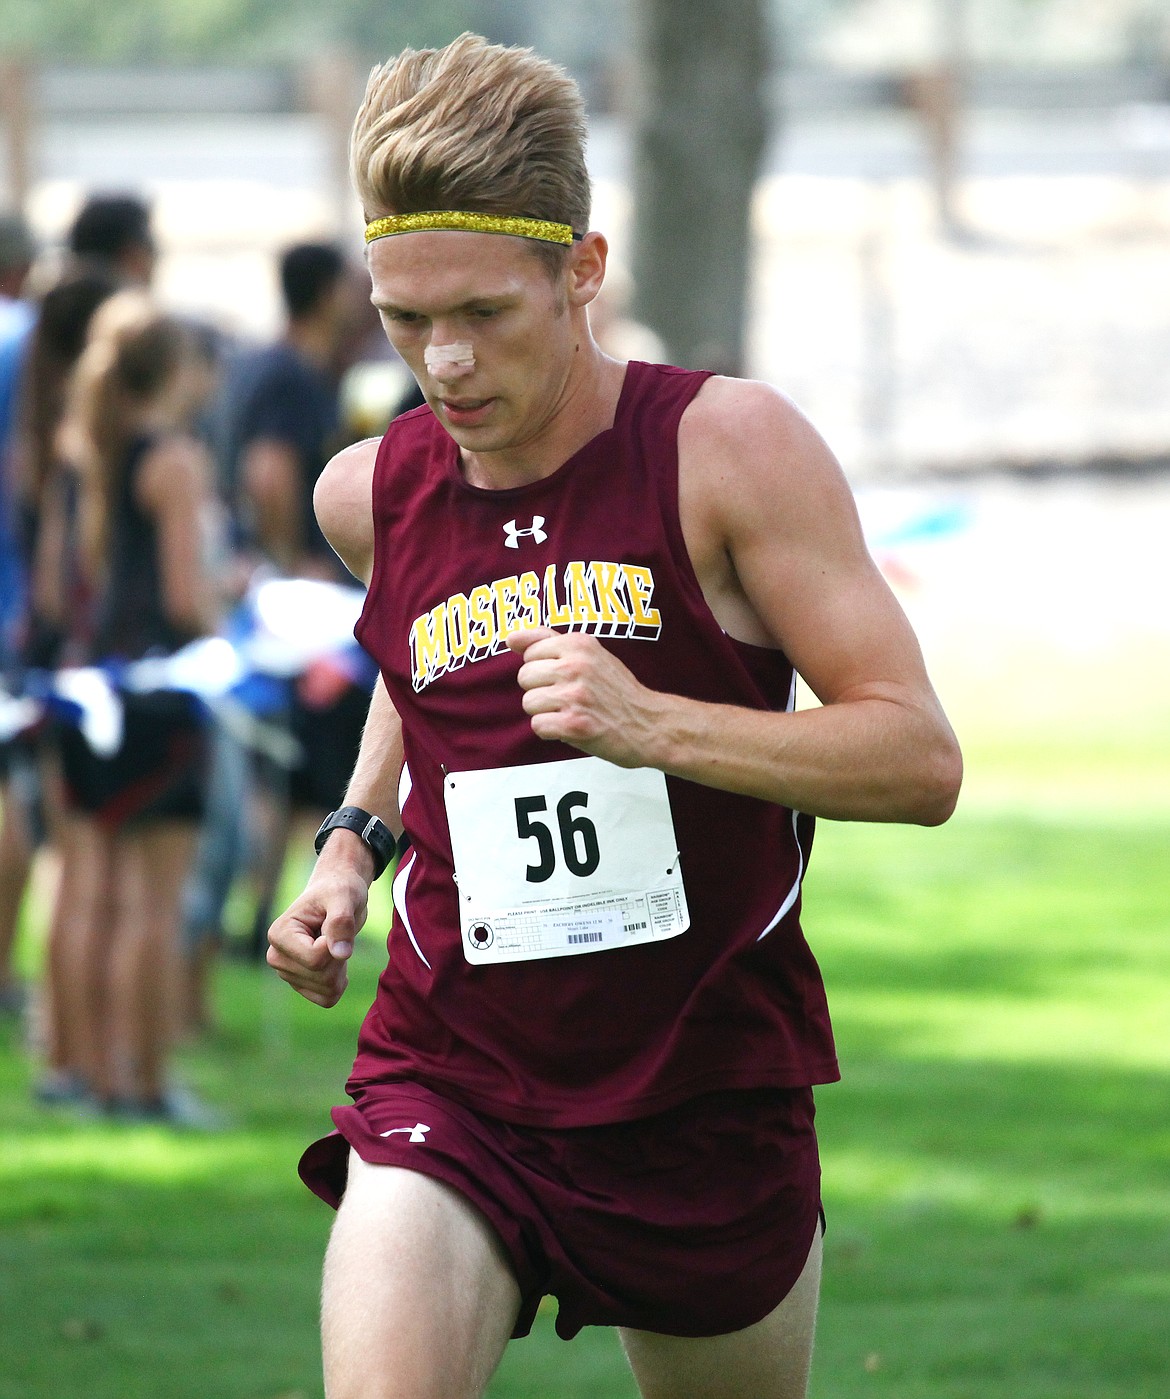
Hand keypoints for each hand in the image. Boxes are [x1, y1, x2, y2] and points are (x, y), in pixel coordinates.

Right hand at [266, 843, 370, 1006]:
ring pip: (326, 990)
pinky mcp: (299, 983)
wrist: (337, 895)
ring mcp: (286, 972)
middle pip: (321, 977)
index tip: (335, 923)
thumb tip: (340, 953)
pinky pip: (326, 999)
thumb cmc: (339, 890)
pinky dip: (338, 983)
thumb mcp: (344, 896)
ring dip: (340, 969)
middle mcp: (276, 957)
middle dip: (339, 958)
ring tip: (335, 943)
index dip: (336, 945)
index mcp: (279, 934)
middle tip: (338, 933)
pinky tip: (336, 962)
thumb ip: (341, 922)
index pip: (315, 959)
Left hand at [504, 626, 663, 767]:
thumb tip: (510, 638)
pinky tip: (572, 727)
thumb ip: (547, 641)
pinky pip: (538, 726)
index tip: (566, 678)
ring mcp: (575, 696)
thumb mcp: (589, 654)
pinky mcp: (575, 725)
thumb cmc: (616, 690)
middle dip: (541, 691)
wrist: (649, 725)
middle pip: (524, 678)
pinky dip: (552, 731)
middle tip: (568, 698)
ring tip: (571, 712)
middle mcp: (576, 666)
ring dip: (546, 713)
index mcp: (579, 644)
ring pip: (529, 703)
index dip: (544, 670)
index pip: (529, 654)